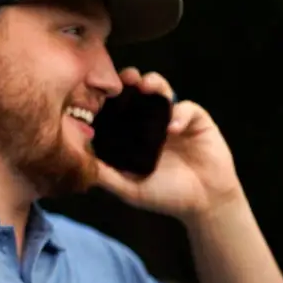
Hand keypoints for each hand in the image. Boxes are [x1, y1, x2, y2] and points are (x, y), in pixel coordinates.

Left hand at [95, 68, 242, 222]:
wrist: (204, 202)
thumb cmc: (164, 195)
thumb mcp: (130, 189)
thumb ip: (107, 177)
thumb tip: (78, 165)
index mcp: (132, 133)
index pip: (117, 108)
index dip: (108, 98)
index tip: (96, 92)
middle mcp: (150, 121)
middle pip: (138, 92)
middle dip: (129, 81)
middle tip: (123, 80)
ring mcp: (173, 118)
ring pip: (162, 91)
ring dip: (153, 85)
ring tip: (145, 87)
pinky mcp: (196, 120)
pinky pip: (187, 109)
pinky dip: (179, 115)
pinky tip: (172, 129)